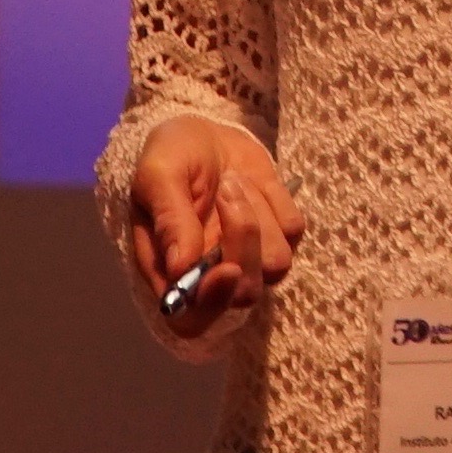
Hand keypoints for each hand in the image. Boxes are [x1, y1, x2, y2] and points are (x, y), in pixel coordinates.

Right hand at [127, 116, 306, 337]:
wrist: (203, 130)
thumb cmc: (170, 156)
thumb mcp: (158, 176)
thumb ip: (169, 220)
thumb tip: (180, 268)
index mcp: (172, 273)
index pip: (193, 321)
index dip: (213, 304)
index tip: (227, 268)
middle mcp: (213, 276)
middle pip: (246, 293)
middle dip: (243, 241)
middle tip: (226, 191)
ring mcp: (252, 258)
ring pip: (277, 264)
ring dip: (257, 216)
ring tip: (231, 183)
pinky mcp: (280, 235)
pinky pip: (293, 230)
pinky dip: (275, 200)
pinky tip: (252, 183)